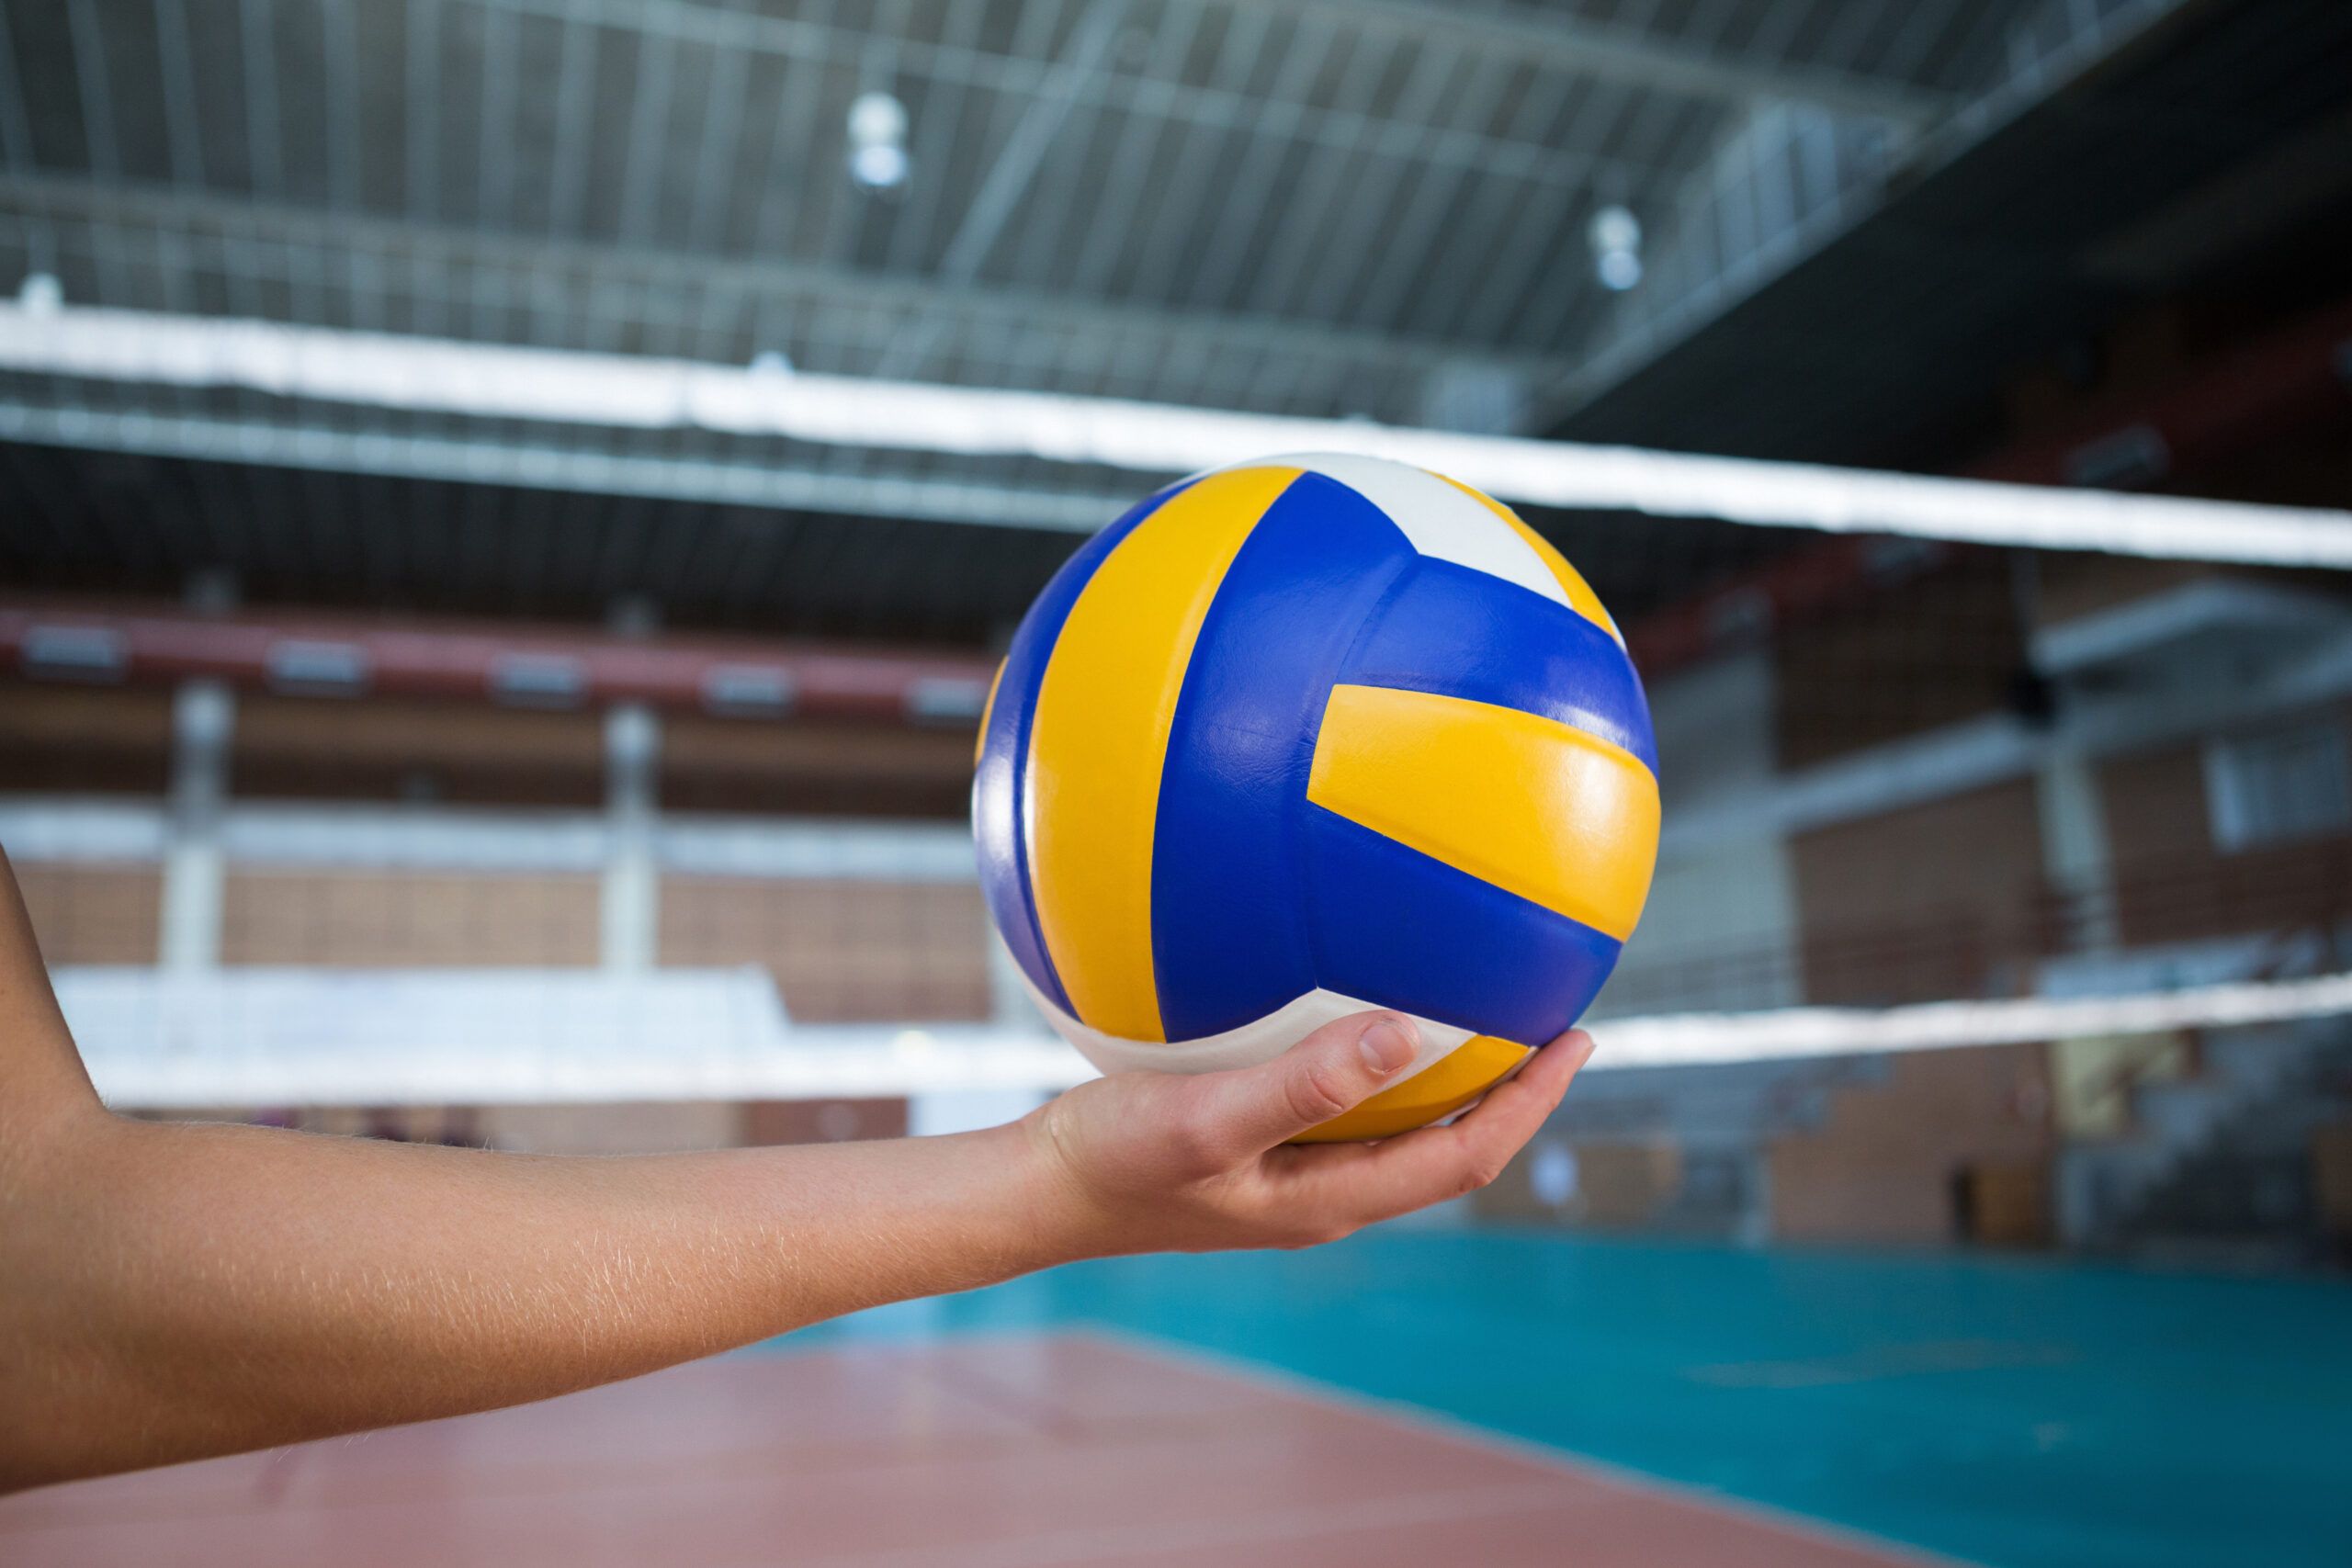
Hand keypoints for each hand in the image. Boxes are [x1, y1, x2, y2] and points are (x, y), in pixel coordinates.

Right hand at [1020, 1014, 1595, 1255]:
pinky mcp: (1256, 1146)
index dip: (1531, 1103)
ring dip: (1448, 1074)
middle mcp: (1326, 1193)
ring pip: (1399, 1125)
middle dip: (1509, 1088)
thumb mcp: (1208, 1117)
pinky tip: (1356, 1001)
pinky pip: (1343, 1102)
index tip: (1577, 1038)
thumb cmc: (1113, 1160)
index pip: (1465, 1157)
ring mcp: (1291, 1174)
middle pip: (1447, 1144)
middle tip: (1550, 1014)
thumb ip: (1308, 1083)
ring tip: (1483, 1006)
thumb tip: (1413, 1031)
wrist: (1036, 1191)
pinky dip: (1377, 1058)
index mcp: (1332, 1200)